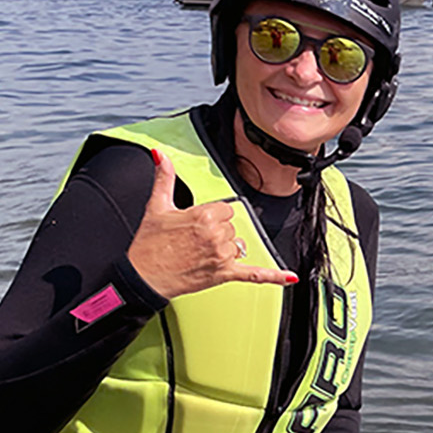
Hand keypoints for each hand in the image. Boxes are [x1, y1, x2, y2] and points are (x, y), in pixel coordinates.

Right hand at [126, 148, 296, 298]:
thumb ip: (164, 178)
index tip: (197, 223)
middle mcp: (216, 236)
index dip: (212, 216)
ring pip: (238, 246)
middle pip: (232, 227)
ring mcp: (221, 256)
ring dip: (226, 249)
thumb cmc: (148, 245)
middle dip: (217, 233)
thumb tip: (159, 154)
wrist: (143, 277)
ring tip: (202, 254)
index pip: (226, 209)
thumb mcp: (157, 206)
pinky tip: (288, 277)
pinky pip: (254, 275)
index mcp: (204, 216)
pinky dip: (272, 276)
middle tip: (194, 241)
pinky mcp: (223, 275)